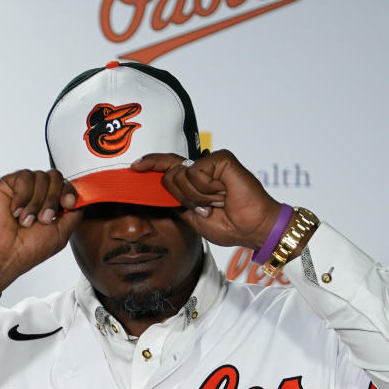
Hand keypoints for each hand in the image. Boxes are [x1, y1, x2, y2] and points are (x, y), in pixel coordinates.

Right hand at [0, 170, 81, 300]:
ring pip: (41, 176)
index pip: (65, 185)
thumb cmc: (27, 250)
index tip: (68, 205)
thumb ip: (74, 214)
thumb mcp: (61, 233)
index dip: (69, 191)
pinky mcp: (4, 185)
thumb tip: (80, 199)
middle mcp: (36, 194)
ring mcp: (20, 189)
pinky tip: (15, 212)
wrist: (2, 257)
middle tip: (44, 219)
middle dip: (53, 198)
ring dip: (37, 201)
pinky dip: (23, 196)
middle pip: (55, 177)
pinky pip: (24, 177)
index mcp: (49, 204)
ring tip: (26, 221)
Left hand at [131, 150, 281, 249]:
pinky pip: (197, 173)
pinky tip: (223, 193)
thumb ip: (176, 202)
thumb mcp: (193, 218)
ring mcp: (212, 162)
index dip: (151, 164)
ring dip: (197, 197)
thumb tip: (156, 192)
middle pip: (170, 175)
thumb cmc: (229, 225)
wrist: (252, 229)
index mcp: (195, 182)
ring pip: (182, 175)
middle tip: (207, 207)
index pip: (169, 169)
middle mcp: (202, 169)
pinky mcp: (222, 159)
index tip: (135, 166)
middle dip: (183, 197)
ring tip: (218, 201)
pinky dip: (206, 190)